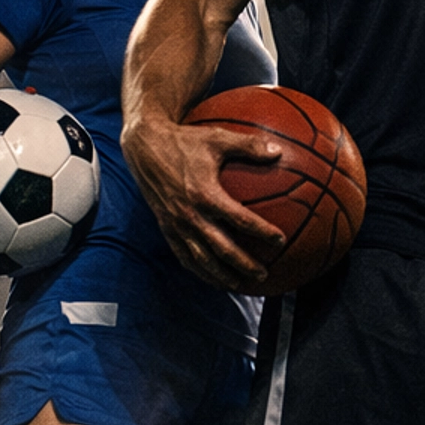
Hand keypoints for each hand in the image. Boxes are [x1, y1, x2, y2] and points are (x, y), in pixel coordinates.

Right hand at [122, 114, 288, 291]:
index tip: (280, 240)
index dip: (261, 231)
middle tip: (263, 273)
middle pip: (221, 249)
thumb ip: (249, 146)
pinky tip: (212, 278)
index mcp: (205, 195)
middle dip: (244, 264)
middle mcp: (190, 215)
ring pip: (201, 259)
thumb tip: (279, 152)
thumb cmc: (184, 140)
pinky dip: (199, 270)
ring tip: (240, 286)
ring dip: (221, 275)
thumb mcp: (218, 139)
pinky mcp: (166, 228)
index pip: (239, 219)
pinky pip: (183, 256)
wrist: (144, 148)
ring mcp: (176, 225)